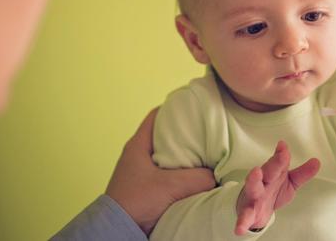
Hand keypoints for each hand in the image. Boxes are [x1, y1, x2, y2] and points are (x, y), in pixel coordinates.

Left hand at [106, 108, 216, 234]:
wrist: (119, 230)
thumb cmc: (137, 202)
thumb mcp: (172, 186)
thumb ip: (199, 177)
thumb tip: (215, 176)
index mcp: (138, 145)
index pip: (156, 115)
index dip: (175, 108)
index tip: (193, 107)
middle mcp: (138, 155)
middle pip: (165, 134)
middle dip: (185, 132)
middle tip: (205, 131)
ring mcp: (141, 171)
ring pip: (167, 154)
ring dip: (184, 154)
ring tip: (204, 152)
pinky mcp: (146, 187)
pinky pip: (167, 172)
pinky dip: (180, 170)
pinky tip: (194, 174)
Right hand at [235, 140, 319, 234]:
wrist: (254, 211)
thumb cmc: (272, 191)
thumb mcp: (289, 182)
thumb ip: (302, 173)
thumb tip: (317, 161)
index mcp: (273, 173)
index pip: (278, 162)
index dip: (282, 154)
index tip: (284, 145)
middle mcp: (262, 182)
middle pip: (268, 170)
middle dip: (274, 163)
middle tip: (282, 155)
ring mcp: (254, 196)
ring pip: (253, 187)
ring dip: (253, 180)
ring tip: (255, 173)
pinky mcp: (248, 212)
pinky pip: (245, 216)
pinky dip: (242, 222)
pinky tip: (240, 228)